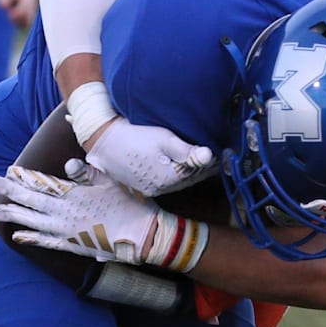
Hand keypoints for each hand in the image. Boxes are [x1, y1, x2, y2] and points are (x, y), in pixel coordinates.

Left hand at [0, 163, 158, 263]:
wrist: (142, 235)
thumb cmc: (130, 203)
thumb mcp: (111, 180)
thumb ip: (87, 172)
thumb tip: (68, 164)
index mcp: (72, 194)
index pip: (40, 183)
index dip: (22, 177)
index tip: (8, 171)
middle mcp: (63, 213)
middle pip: (28, 201)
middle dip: (6, 191)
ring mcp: (66, 231)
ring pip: (30, 222)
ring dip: (10, 215)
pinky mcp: (72, 246)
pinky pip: (45, 242)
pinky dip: (30, 239)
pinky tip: (18, 237)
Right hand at [86, 116, 214, 196]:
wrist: (106, 142)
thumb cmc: (135, 137)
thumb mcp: (164, 139)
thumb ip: (187, 151)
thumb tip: (210, 156)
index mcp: (168, 179)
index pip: (197, 173)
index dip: (209, 163)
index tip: (219, 153)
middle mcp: (160, 189)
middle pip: (188, 180)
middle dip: (200, 169)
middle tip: (213, 157)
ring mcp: (150, 189)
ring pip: (177, 182)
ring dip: (188, 173)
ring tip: (198, 160)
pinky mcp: (142, 186)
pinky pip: (165, 182)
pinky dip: (174, 174)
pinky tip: (177, 164)